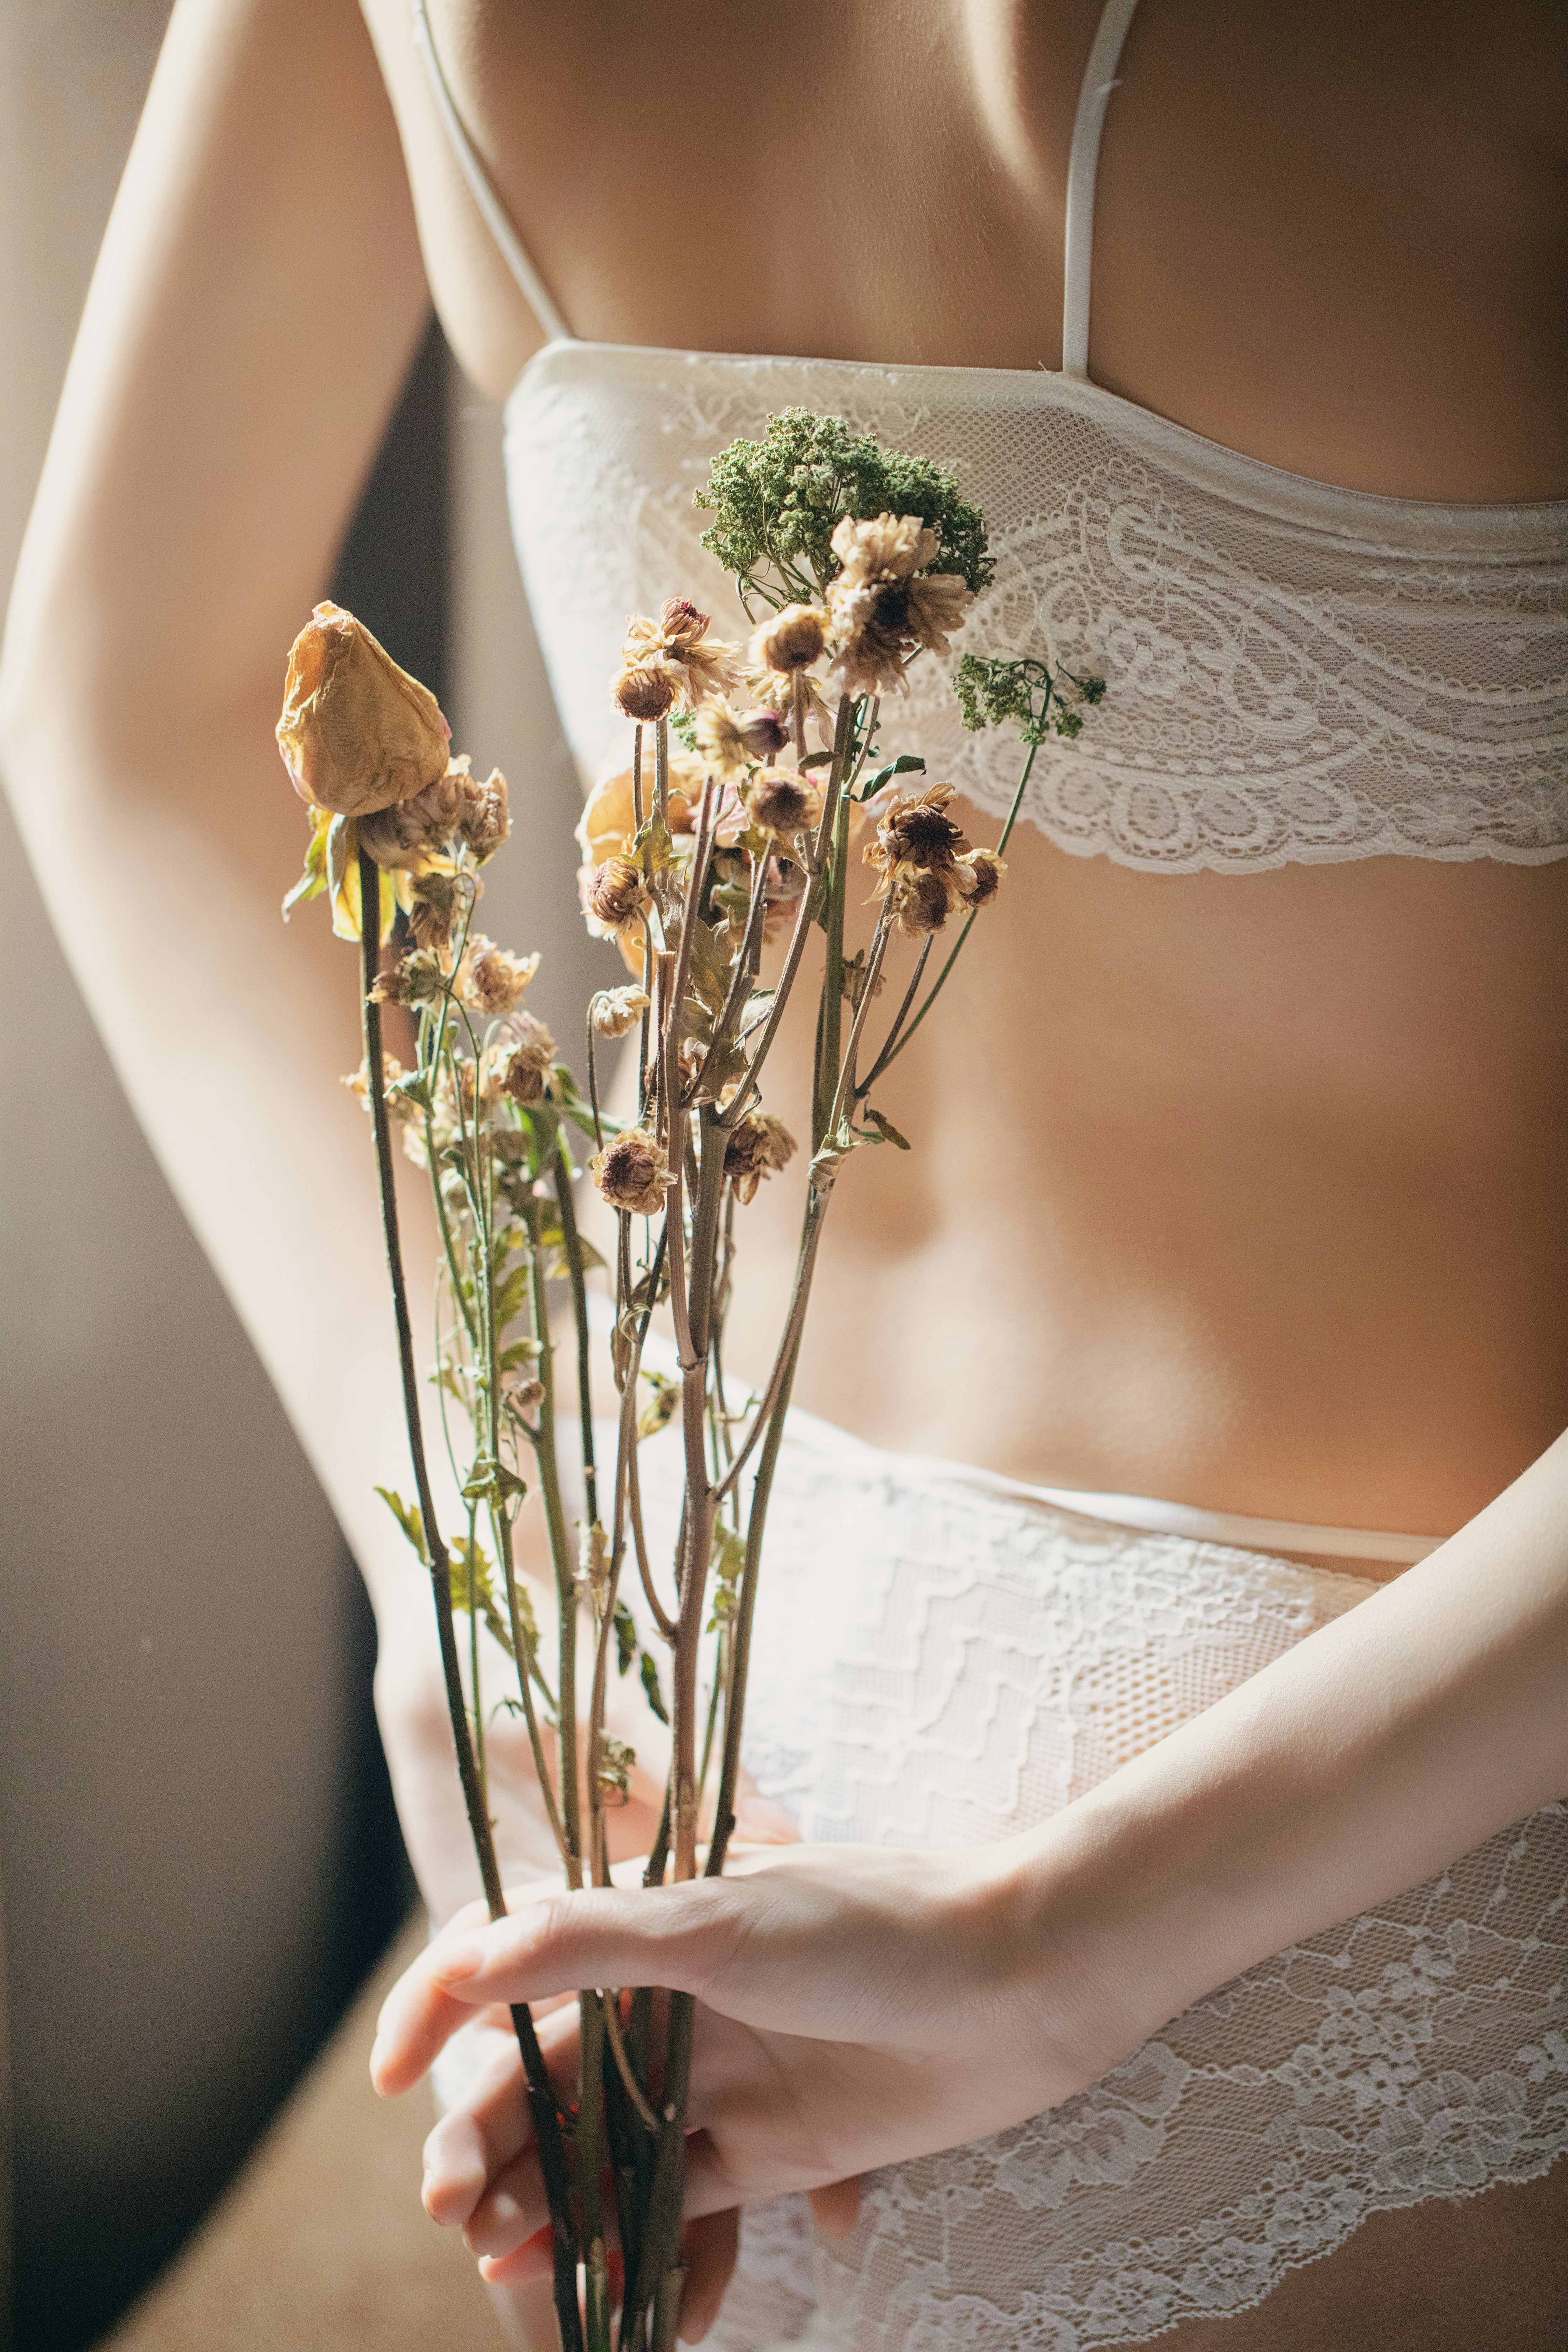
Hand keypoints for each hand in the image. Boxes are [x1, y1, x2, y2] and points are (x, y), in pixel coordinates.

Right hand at [372, 1833, 1124, 2302]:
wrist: (1018, 1977)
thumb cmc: (874, 1922)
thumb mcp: (721, 1915)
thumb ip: (591, 1937)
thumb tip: (467, 1956)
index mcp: (650, 1925)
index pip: (514, 1964)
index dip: (440, 2011)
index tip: (390, 2073)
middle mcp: (673, 1999)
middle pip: (546, 2076)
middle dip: (484, 2135)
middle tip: (449, 2199)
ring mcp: (718, 2077)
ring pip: (596, 2146)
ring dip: (537, 2193)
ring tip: (493, 2245)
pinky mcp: (767, 2149)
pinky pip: (672, 2203)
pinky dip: (620, 2237)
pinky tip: (575, 2273)